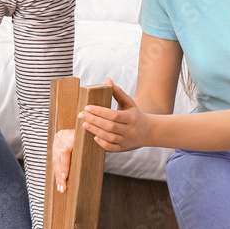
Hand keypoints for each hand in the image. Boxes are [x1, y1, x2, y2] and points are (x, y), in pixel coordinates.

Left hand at [53, 78, 147, 193]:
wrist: (148, 131)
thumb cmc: (135, 114)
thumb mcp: (129, 102)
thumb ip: (118, 92)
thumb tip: (107, 80)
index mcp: (131, 117)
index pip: (113, 115)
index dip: (99, 111)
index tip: (87, 107)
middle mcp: (129, 130)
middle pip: (109, 126)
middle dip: (94, 120)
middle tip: (81, 114)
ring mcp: (126, 140)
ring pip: (109, 137)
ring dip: (95, 131)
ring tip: (84, 124)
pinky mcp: (123, 148)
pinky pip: (111, 148)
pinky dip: (102, 143)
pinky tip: (94, 136)